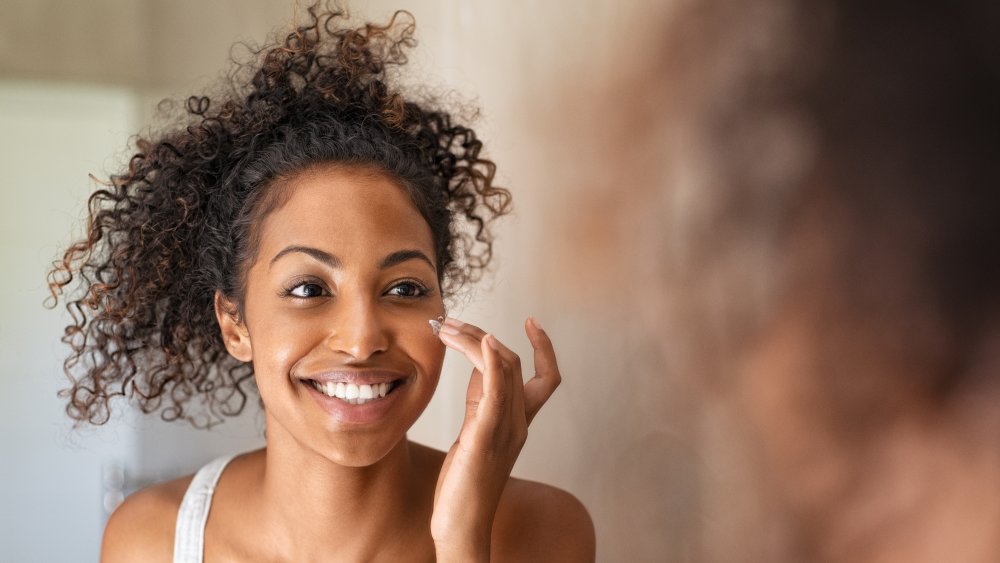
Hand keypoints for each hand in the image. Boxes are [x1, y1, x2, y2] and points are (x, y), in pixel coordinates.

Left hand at [430, 316, 560, 561]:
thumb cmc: (465, 482)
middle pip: (514, 363)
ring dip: (476, 339)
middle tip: (450, 322)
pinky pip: (496, 391)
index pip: (547, 377)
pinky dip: (491, 361)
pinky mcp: (484, 437)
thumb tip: (478, 365)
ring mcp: (505, 430)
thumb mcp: (474, 432)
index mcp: (520, 423)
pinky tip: (483, 341)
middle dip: (482, 334)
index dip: (544, 347)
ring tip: (448, 327)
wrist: (461, 525)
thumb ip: (481, 400)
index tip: (531, 320)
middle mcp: (519, 423)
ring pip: (503, 369)